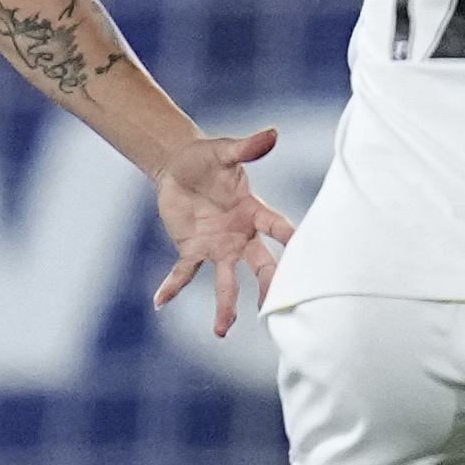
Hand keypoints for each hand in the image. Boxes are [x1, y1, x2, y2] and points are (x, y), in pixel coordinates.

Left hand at [149, 126, 291, 337]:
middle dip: (267, 287)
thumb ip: (247, 147)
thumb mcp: (226, 151)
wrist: (180, 165)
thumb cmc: (209, 157)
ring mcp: (219, 247)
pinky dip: (172, 287)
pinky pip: (184, 273)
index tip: (304, 252)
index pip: (278, 227)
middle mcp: (241, 236)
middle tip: (273, 309)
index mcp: (254, 212)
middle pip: (260, 266)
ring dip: (225, 306)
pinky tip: (160, 302)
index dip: (290, 238)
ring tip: (221, 331)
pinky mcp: (193, 250)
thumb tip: (273, 133)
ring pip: (226, 281)